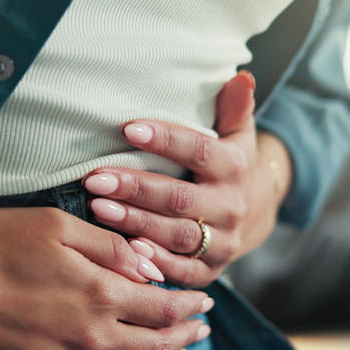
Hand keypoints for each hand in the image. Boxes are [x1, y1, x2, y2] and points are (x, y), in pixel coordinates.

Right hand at [0, 206, 213, 349]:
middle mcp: (90, 340)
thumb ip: (110, 247)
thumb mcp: (55, 226)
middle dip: (184, 336)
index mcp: (100, 295)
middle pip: (155, 346)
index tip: (205, 301)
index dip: (189, 306)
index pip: (163, 307)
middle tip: (202, 328)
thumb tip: (151, 271)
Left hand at [82, 72, 291, 287]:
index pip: (198, 151)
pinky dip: (154, 263)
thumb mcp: (237, 133)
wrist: (254, 213)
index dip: (165, 140)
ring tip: (98, 208)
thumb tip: (242, 77)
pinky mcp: (209, 270)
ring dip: (136, 223)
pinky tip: (125, 250)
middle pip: (180, 198)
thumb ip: (234, 106)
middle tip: (96, 178)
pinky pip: (181, 271)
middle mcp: (231, 207)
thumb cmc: (228, 164)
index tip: (128, 128)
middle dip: (136, 189)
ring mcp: (221, 242)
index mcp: (234, 168)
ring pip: (176, 235)